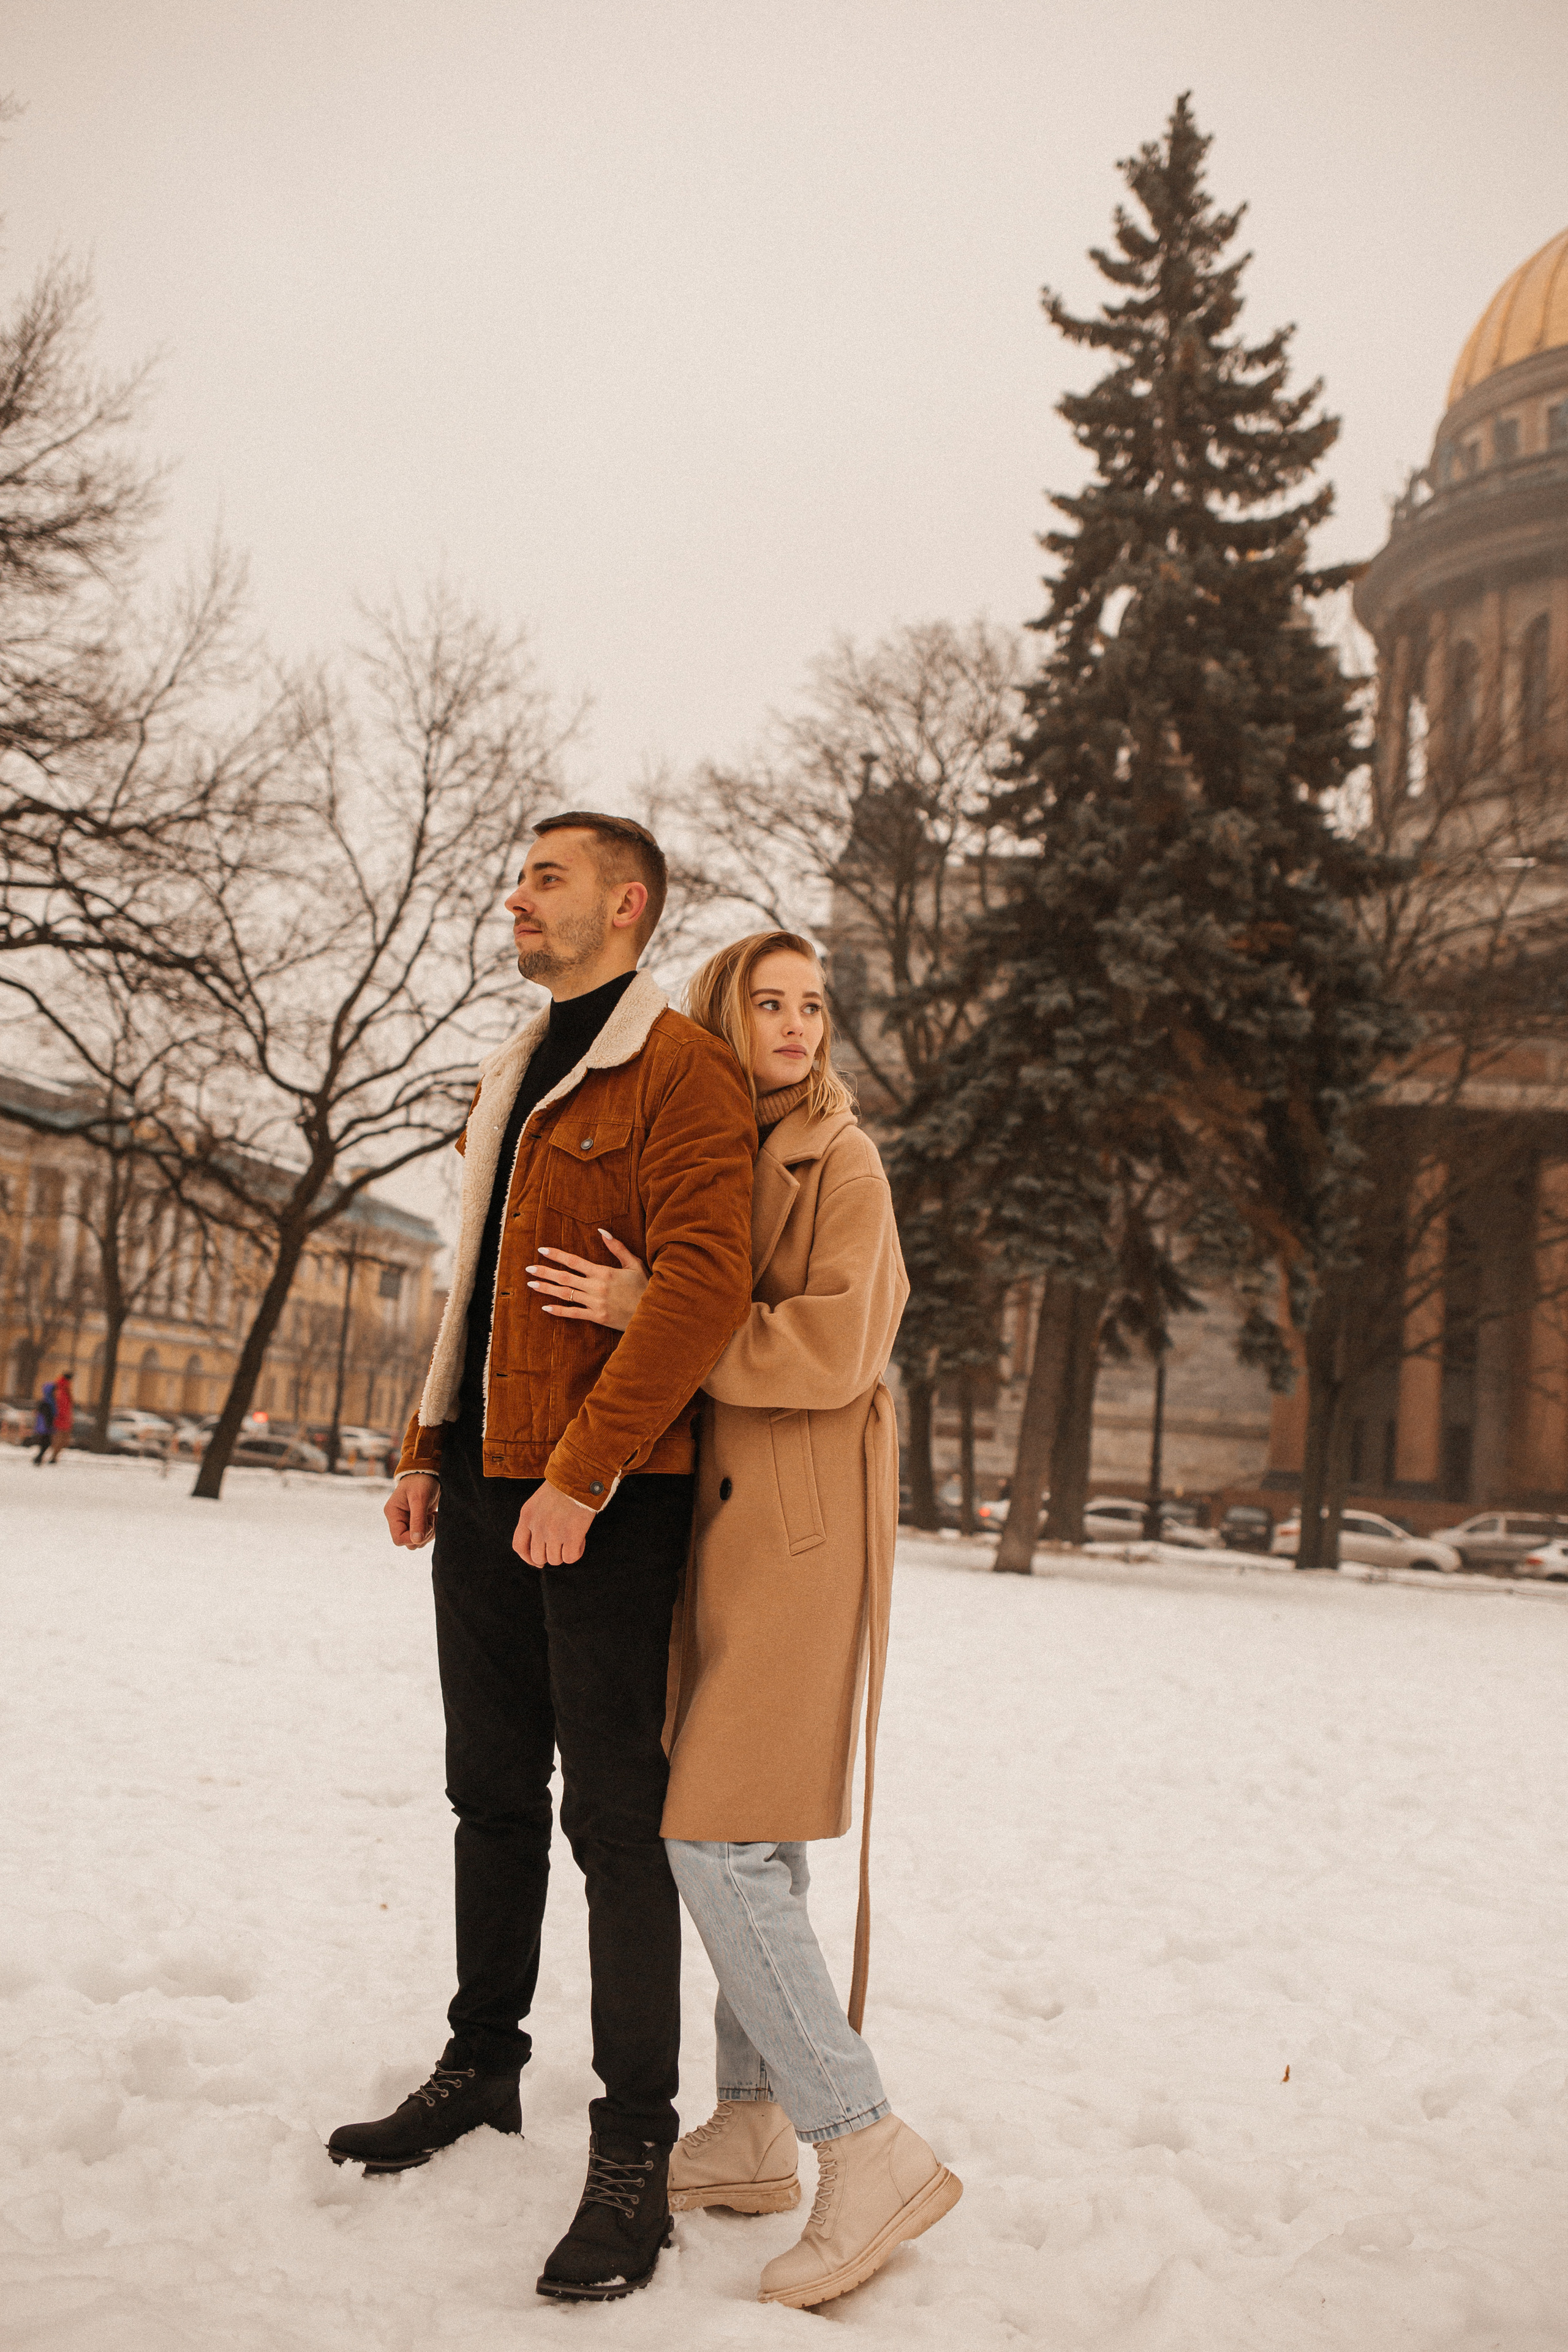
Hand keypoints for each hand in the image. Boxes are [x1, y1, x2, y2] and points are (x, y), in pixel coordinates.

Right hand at [386, 1473, 438, 1548]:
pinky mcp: (418, 1521)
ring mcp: (408, 1521)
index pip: (398, 1539)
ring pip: (418, 1540)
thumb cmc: (421, 1480)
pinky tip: (434, 1516)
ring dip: (429, 1532)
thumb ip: (418, 1519)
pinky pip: (424, 1534)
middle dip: (423, 1535)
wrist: (429, 1471)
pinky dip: (432, 1529)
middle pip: (409, 1542)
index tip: (426, 1526)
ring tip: (433, 1516)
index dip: (413, 1538)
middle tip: (431, 1519)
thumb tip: (417, 1540)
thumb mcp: (420, 1499)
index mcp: (393, 1514)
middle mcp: (398, 1519)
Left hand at [513, 1479, 596, 1566]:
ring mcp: (554, 1532)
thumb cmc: (563, 1486)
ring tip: (572, 1539)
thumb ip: (534, 1521)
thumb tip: (540, 1546)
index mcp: (527, 1515)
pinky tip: (580, 1541)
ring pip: (555, 1560)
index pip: (519, 1546)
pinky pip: (571, 1557)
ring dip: (564, 1554)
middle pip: (538, 1557)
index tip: (538, 1561)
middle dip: (549, 1556)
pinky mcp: (572, 1535)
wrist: (581, 1476)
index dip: (527, 1558)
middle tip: (560, 1547)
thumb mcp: (538, 1501)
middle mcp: (538, 1526)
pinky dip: (577, 1552)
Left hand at [526, 1231, 648, 1330]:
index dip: (557, 1255)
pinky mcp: (597, 1317)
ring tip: (531, 1284)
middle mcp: (596, 1287)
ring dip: (547, 1289)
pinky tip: (545, 1306)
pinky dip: (559, 1311)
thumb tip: (602, 1231)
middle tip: (529, 1268)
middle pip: (565, 1278)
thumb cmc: (645, 1286)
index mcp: (604, 1272)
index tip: (542, 1250)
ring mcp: (595, 1303)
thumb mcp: (634, 1264)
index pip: (574, 1261)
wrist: (654, 1312)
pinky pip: (574, 1313)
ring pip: (565, 1295)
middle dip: (545, 1272)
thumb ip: (617, 1248)